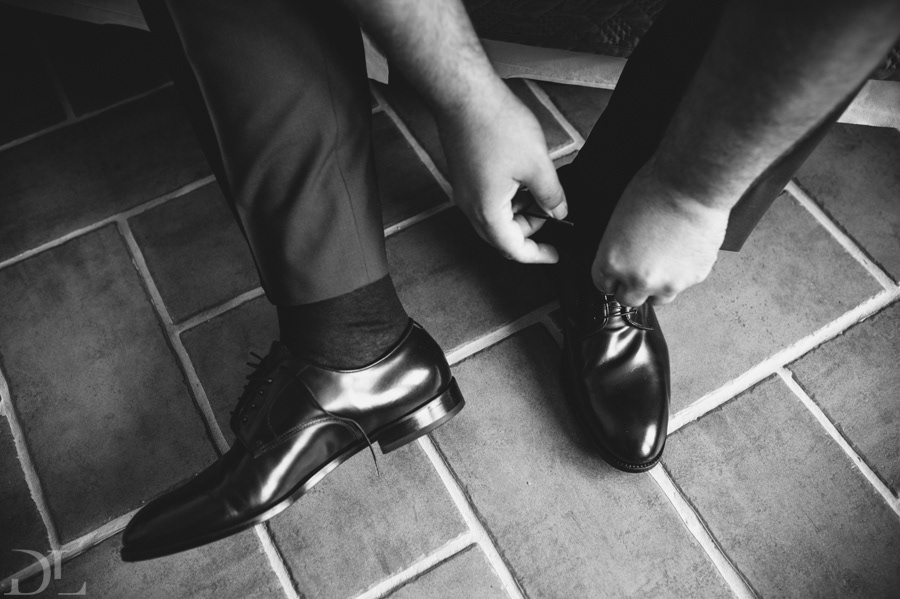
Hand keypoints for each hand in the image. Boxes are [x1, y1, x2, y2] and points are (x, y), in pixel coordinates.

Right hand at [436, 81, 567, 262]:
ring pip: (494, 219)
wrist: (463, 95)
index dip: (538, 255)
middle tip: (552, 214)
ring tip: (540, 191)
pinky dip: (507, 200)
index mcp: (488, 212)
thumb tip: (559, 212)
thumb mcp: (537, 165)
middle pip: (502, 238)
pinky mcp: (464, 177)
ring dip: (519, 214)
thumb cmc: (496, 125)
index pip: (514, 250)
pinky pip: (487, 201)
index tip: (556, 254)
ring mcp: (465, 192)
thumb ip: (551, 195)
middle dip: (529, 233)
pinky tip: (522, 178)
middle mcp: (471, 208)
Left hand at [591, 161, 730, 305]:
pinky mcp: (693, 278)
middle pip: (628, 299)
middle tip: (640, 268)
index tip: (617, 275)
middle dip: (632, 286)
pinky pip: (683, 285)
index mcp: (612, 262)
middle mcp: (638, 278)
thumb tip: (621, 259)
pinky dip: (682, 273)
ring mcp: (668, 282)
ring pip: (658, 299)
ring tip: (663, 262)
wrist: (692, 185)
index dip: (611, 278)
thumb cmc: (655, 190)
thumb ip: (617, 249)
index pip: (603, 286)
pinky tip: (682, 252)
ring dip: (657, 286)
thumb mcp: (618, 220)